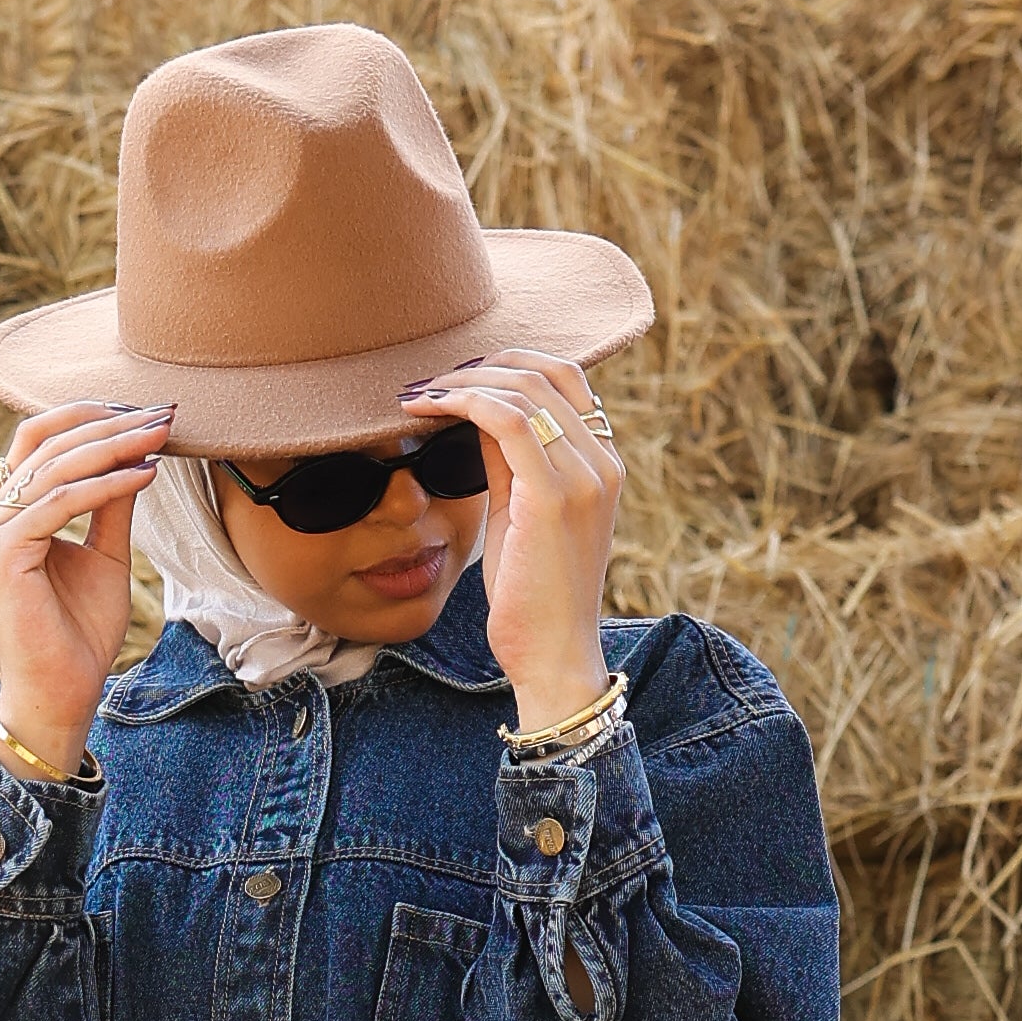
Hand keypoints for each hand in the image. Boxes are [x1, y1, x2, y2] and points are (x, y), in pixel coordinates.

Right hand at [0, 400, 171, 773]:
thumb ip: (111, 505)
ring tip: (159, 436)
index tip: (144, 414)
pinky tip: (146, 475)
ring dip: (113, 447)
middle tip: (159, 414)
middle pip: (44, 444)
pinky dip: (106, 485)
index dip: (88, 419)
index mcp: (3, 516)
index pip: (37, 442)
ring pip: (53, 468)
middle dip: (107, 425)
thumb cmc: (80, 635)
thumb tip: (137, 453)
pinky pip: (60, 503)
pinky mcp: (1, 555)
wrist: (62, 694)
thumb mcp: (105, 556)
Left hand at [395, 351, 623, 735]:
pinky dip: (462, 402)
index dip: (507, 366)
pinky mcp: (553, 495)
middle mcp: (602, 462)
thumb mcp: (519, 514)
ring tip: (419, 395)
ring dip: (462, 381)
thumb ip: (508, 462)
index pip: (563, 379)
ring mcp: (584, 476)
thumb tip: (476, 415)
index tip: (456, 380)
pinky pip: (507, 419)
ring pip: (523, 389)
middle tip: (429, 382)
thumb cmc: (532, 596)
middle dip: (480, 365)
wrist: (552, 655)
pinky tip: (427, 409)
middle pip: (546, 371)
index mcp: (602, 464)